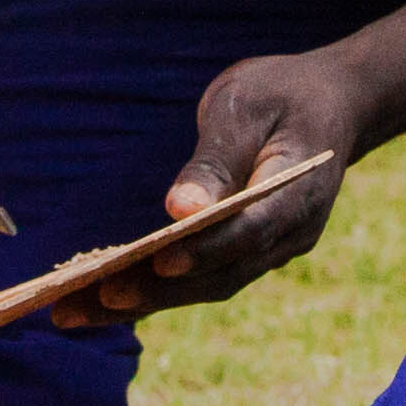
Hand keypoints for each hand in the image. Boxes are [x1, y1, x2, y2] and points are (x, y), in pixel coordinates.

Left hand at [69, 53, 365, 329]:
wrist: (334, 104)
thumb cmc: (282, 94)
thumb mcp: (246, 106)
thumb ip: (216, 159)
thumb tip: (179, 210)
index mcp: (298, 191)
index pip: (248, 231)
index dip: (204, 251)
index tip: (156, 262)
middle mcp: (290, 234)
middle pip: (218, 276)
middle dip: (149, 294)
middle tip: (78, 304)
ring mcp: (273, 250)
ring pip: (206, 286)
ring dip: (141, 302)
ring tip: (70, 311)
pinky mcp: (251, 253)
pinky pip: (204, 278)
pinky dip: (156, 289)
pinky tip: (103, 297)